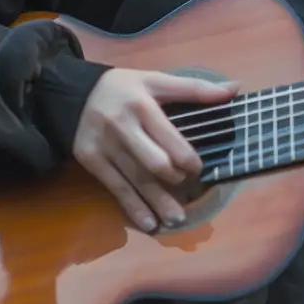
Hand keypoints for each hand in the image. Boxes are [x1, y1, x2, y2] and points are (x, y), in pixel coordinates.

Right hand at [70, 62, 236, 231]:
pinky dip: (133, 208)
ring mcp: (105, 145)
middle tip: (187, 187)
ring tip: (177, 220)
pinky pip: (116, 188)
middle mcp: (123, 125)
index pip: (170, 137)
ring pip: (137, 180)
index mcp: (142, 104)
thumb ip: (193, 88)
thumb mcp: (153, 80)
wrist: (69, 93)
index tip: (197, 169)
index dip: (188, 159)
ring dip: (158, 203)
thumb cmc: (121, 87)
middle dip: (174, 180)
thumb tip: (234, 89)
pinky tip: (148, 223)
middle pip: (154, 163)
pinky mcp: (91, 160)